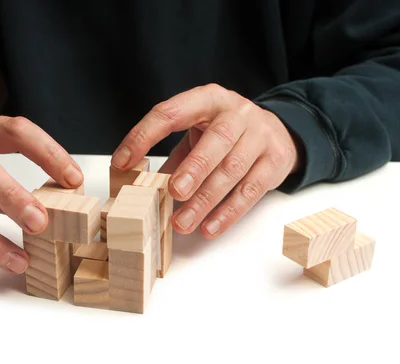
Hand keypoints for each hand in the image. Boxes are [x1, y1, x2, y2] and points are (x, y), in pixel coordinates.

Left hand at [111, 84, 303, 238]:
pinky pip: (251, 190)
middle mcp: (236, 113)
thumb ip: (172, 157)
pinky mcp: (275, 161)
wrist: (277, 132)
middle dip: (194, 168)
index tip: (122, 162)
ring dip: (206, 200)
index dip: (144, 136)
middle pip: (216, 140)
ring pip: (233, 169)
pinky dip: (228, 212)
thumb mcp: (197, 134)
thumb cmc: (225, 134)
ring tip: (182, 222)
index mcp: (207, 100)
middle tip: (174, 191)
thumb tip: (137, 184)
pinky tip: (209, 227)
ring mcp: (260, 135)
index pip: (170, 112)